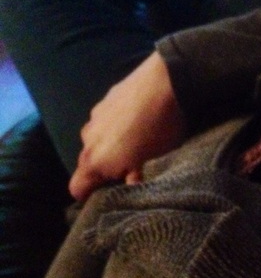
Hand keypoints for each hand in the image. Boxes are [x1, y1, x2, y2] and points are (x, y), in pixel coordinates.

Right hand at [69, 51, 184, 200]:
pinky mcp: (105, 100)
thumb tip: (130, 183)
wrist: (166, 82)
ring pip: (96, 141)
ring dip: (110, 146)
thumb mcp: (152, 160)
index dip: (88, 196)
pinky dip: (114, 127)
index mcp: (95, 160)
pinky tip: (136, 122)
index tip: (106, 196)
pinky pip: (104, 122)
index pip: (77, 188)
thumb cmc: (160, 129)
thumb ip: (135, 175)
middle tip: (131, 169)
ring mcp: (94, 117)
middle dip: (105, 170)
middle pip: (88, 164)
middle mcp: (88, 139)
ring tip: (136, 143)